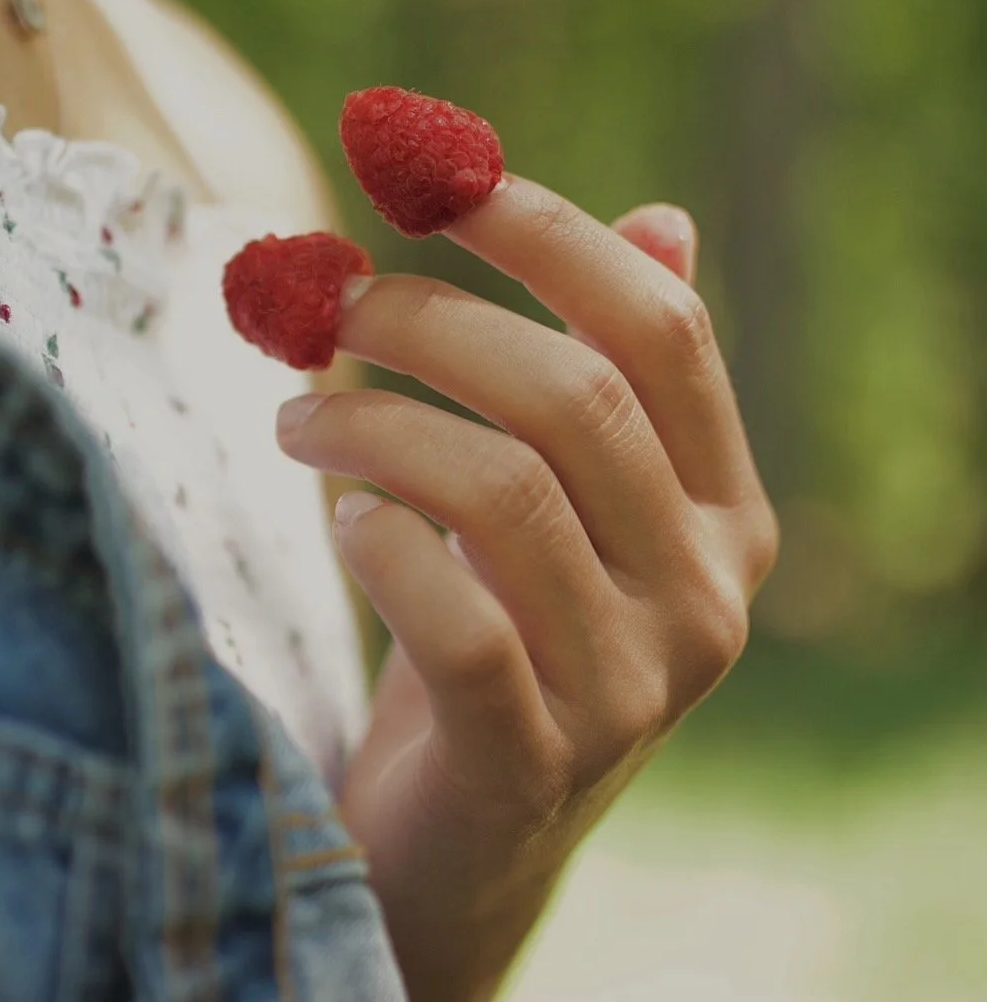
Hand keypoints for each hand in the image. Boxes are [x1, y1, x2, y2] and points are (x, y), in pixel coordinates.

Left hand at [275, 183, 778, 1000]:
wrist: (457, 847)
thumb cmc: (491, 645)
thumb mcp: (553, 509)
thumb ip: (605, 380)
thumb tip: (661, 215)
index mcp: (725, 515)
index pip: (661, 332)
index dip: (546, 234)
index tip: (428, 170)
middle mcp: (706, 597)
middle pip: (575, 396)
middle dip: (427, 320)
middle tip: (317, 303)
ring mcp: (631, 691)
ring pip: (503, 492)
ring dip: (371, 421)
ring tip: (292, 414)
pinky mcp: (531, 765)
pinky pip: (457, 622)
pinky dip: (379, 545)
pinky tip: (339, 522)